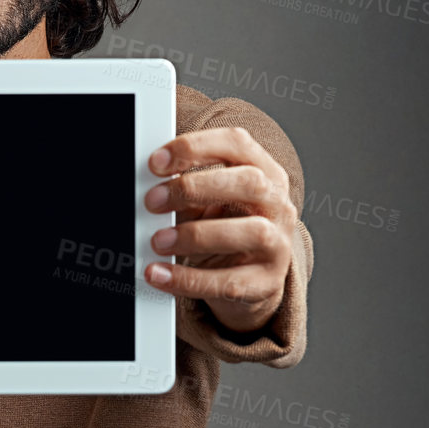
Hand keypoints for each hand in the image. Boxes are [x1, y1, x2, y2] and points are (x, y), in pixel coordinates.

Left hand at [142, 126, 296, 332]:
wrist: (253, 281)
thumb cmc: (228, 230)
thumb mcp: (212, 203)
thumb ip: (189, 191)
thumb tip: (149, 189)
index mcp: (264, 172)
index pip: (237, 144)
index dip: (195, 147)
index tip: (156, 162)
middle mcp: (277, 204)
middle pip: (248, 182)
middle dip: (194, 188)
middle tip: (152, 201)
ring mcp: (278, 245)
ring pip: (250, 232)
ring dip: (196, 235)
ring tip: (158, 241)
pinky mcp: (266, 283)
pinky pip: (228, 282)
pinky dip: (188, 279)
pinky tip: (159, 274)